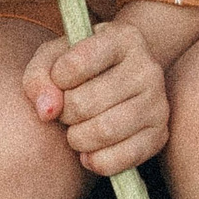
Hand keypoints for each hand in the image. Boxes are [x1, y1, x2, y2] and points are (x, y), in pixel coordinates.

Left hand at [21, 18, 169, 175]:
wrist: (119, 81)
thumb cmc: (79, 68)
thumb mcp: (54, 58)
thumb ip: (39, 77)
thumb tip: (48, 110)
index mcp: (123, 38)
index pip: (76, 64)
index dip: (56, 78)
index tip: (60, 80)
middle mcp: (147, 67)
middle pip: (85, 103)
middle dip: (64, 113)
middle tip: (66, 111)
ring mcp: (158, 102)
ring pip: (103, 132)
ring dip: (76, 138)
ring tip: (76, 129)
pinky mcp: (160, 135)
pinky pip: (119, 160)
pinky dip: (95, 161)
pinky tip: (90, 150)